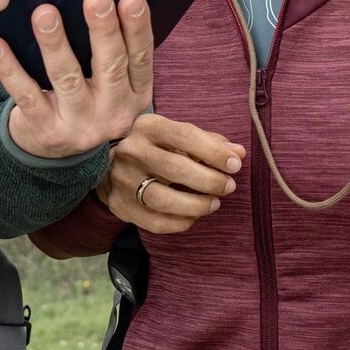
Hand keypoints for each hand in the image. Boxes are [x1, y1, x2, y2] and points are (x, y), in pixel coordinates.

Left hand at [0, 0, 153, 158]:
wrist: (55, 157)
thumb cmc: (84, 101)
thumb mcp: (110, 85)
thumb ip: (111, 51)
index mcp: (135, 94)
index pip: (141, 58)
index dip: (138, 28)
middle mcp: (113, 112)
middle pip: (111, 66)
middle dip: (103, 31)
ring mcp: (79, 125)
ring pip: (67, 79)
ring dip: (55, 44)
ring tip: (44, 14)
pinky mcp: (46, 131)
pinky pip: (26, 95)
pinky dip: (9, 69)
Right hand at [95, 113, 244, 234]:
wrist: (111, 168)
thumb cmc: (156, 149)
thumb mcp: (178, 137)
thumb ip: (208, 143)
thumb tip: (238, 153)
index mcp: (147, 126)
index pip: (184, 136)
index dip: (213, 152)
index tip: (235, 165)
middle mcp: (131, 150)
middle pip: (175, 168)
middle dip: (209, 180)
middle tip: (228, 187)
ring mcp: (122, 180)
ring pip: (163, 199)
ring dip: (196, 205)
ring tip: (214, 203)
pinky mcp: (120, 205)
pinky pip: (155, 222)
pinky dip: (181, 222)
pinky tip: (194, 216)